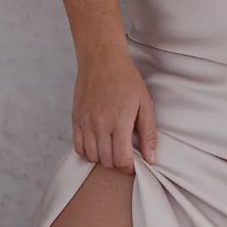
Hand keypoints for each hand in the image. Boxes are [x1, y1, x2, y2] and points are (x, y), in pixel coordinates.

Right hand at [72, 48, 157, 170]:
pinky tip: (97, 144)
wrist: (102, 59)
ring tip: (112, 148)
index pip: (121, 160)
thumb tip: (151, 158)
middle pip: (106, 161)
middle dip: (117, 163)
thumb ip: (148, 133)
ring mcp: (85, 122)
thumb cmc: (126, 79)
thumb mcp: (145, 104)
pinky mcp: (76, 119)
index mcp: (120, 121)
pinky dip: (87, 151)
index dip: (129, 168)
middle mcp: (100, 124)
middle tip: (124, 155)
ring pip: (92, 156)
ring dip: (103, 158)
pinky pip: (78, 147)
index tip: (134, 164)